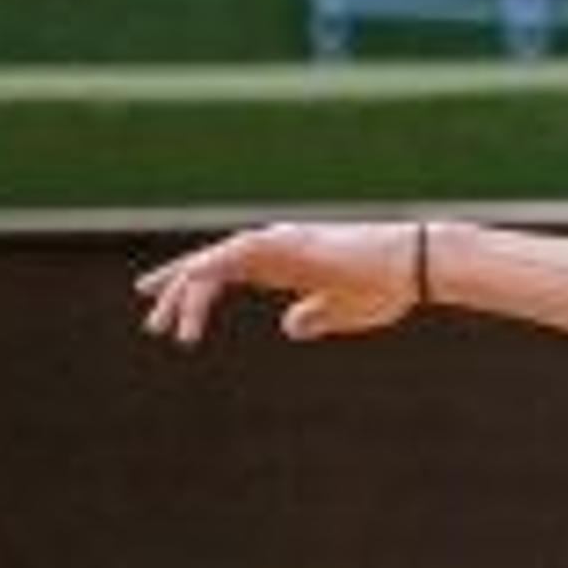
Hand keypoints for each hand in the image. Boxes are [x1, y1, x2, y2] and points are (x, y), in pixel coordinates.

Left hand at [136, 222, 428, 348]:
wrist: (415, 266)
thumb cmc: (388, 287)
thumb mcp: (343, 312)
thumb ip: (314, 316)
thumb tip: (289, 326)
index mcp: (286, 263)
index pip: (227, 272)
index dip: (196, 290)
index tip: (169, 314)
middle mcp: (275, 247)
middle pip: (212, 265)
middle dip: (178, 291)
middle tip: (153, 322)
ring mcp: (278, 241)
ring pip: (214, 261)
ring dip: (186, 290)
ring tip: (162, 324)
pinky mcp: (284, 243)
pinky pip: (231, 255)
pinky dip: (206, 270)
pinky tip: (187, 287)